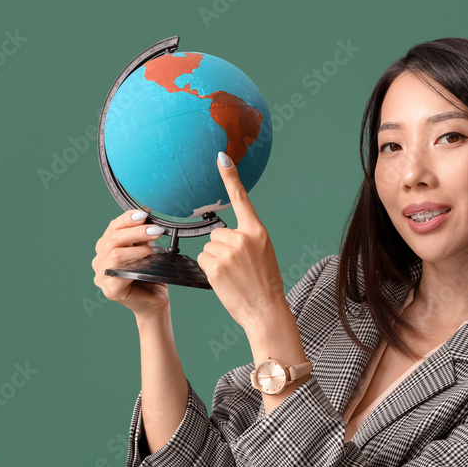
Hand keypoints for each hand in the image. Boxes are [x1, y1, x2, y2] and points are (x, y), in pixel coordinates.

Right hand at [92, 209, 169, 317]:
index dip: (127, 218)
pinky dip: (134, 264)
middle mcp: (100, 260)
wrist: (154, 302)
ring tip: (153, 248)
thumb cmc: (150, 276)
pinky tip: (146, 262)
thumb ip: (142, 236)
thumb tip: (147, 215)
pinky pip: (118, 274)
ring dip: (137, 248)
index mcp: (106, 248)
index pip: (113, 228)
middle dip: (136, 231)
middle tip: (155, 230)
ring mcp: (102, 276)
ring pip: (115, 254)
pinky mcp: (110, 290)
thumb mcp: (147, 250)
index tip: (144, 213)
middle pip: (113, 238)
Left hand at [197, 152, 285, 329]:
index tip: (221, 157)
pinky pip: (202, 259)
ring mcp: (229, 251)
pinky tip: (224, 279)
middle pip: (217, 233)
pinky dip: (209, 270)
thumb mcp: (263, 254)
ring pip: (209, 247)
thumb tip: (222, 235)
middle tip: (238, 268)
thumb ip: (247, 239)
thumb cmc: (264, 284)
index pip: (242, 199)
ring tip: (232, 275)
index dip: (230, 176)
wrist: (265, 310)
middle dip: (222, 249)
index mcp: (258, 232)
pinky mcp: (215, 265)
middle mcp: (244, 238)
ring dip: (215, 260)